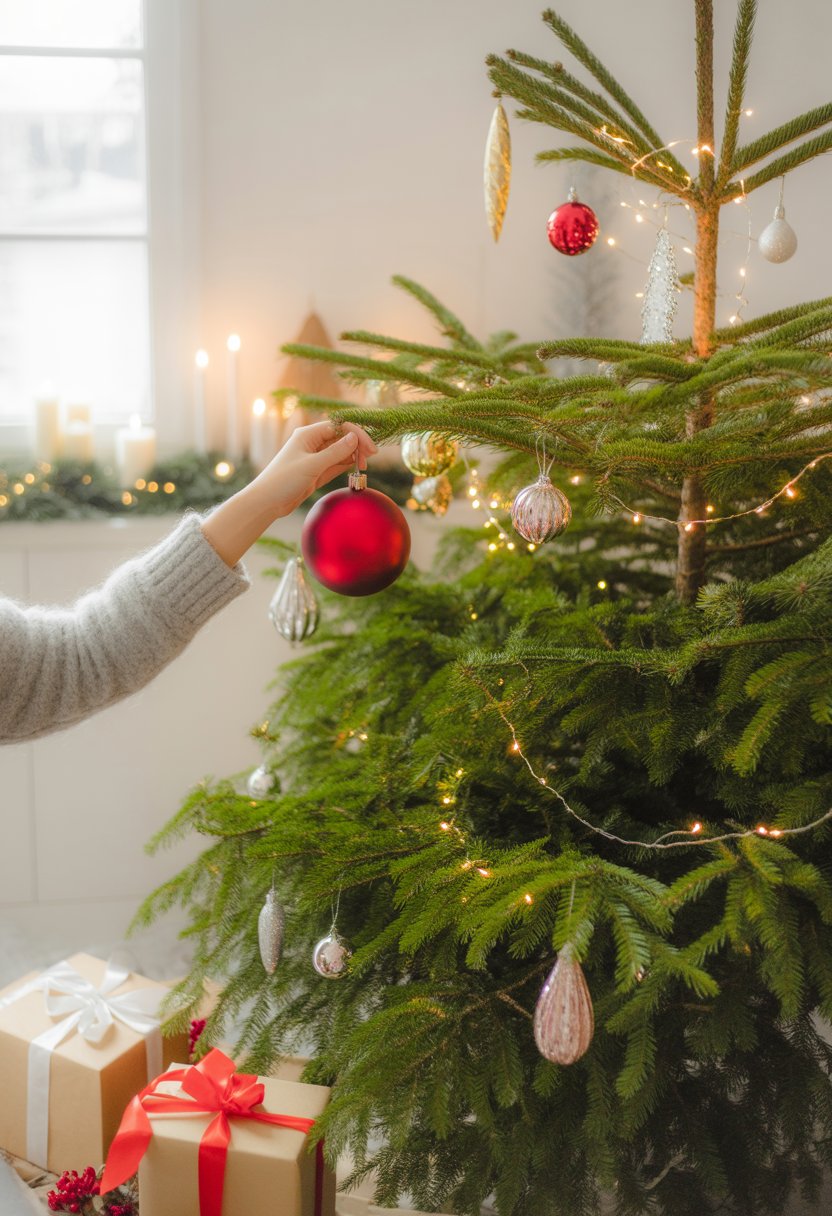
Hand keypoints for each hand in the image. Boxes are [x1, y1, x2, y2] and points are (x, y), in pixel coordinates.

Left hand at [255, 420, 377, 515]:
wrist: (267, 502)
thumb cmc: (284, 480)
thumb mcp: (312, 466)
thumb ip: (335, 452)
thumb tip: (354, 438)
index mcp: (308, 434)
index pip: (339, 426)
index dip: (357, 435)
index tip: (370, 449)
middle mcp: (312, 442)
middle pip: (341, 437)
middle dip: (357, 445)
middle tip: (370, 459)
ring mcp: (315, 456)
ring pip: (340, 451)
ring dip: (352, 456)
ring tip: (363, 466)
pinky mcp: (316, 470)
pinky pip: (335, 463)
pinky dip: (345, 465)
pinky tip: (354, 469)